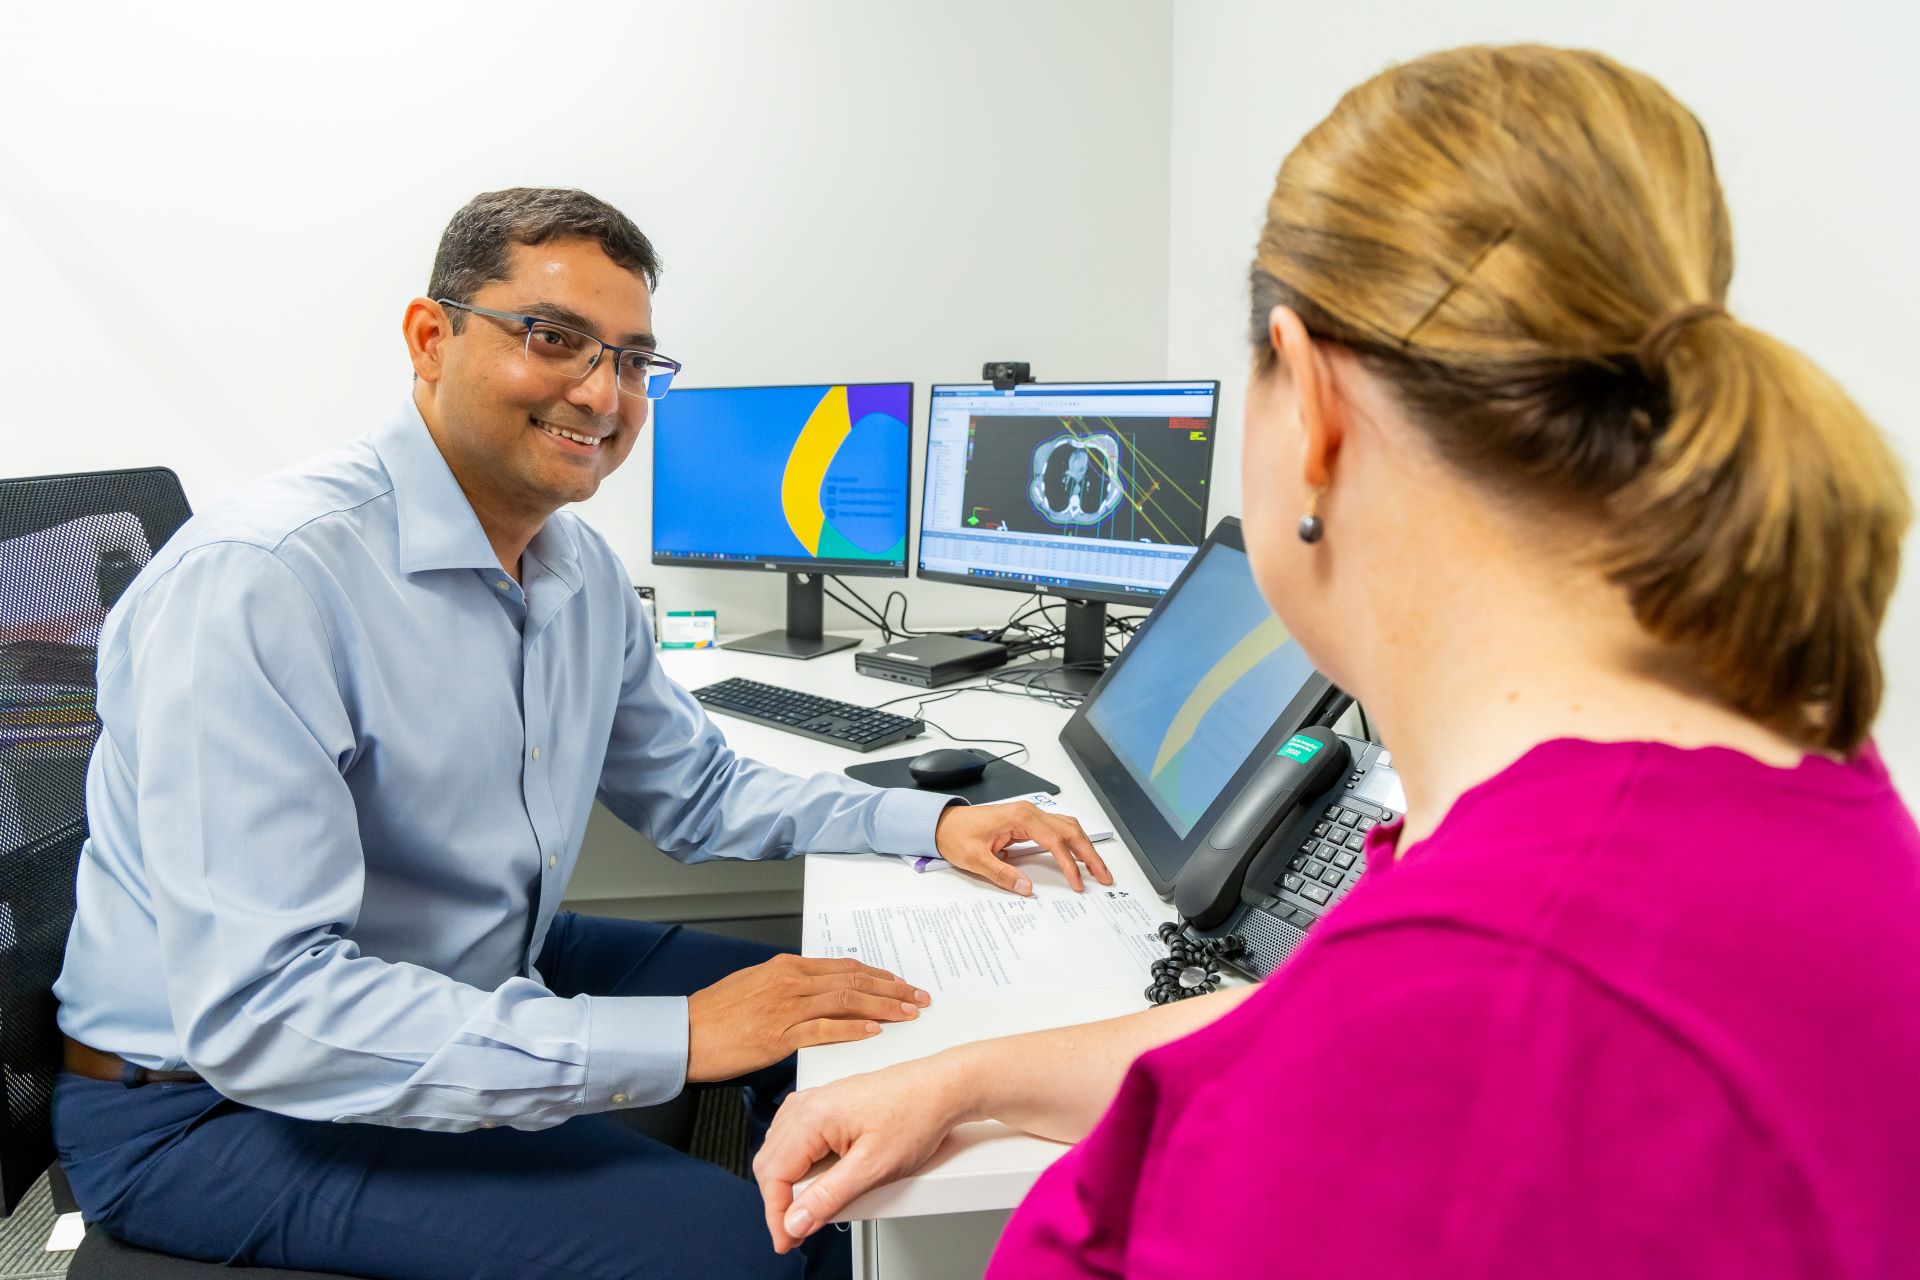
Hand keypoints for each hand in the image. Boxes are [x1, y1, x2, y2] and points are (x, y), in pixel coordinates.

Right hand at [685, 955, 930, 1082]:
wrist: (684, 1033)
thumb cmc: (715, 1014)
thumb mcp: (754, 987)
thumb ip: (787, 987)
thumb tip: (815, 993)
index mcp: (787, 967)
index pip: (845, 968)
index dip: (878, 976)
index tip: (901, 984)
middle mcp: (791, 981)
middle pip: (854, 981)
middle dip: (892, 989)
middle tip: (919, 997)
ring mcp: (787, 1007)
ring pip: (847, 1001)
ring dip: (883, 1007)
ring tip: (909, 1013)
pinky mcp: (779, 1034)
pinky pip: (825, 1028)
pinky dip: (853, 1029)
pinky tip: (874, 1032)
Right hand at [755, 1054, 971, 1252]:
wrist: (940, 1088)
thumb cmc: (916, 1116)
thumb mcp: (873, 1167)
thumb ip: (830, 1197)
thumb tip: (796, 1220)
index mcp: (813, 1117)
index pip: (774, 1174)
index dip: (777, 1214)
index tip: (787, 1240)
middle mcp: (808, 1104)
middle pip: (770, 1162)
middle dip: (779, 1201)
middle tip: (797, 1231)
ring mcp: (816, 1101)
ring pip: (779, 1149)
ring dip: (786, 1181)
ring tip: (808, 1208)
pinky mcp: (827, 1104)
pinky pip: (795, 1136)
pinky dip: (797, 1162)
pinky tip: (814, 1178)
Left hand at [934, 800, 1112, 895]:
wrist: (943, 823)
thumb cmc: (957, 836)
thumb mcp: (975, 859)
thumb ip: (1002, 874)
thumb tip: (1026, 888)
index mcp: (1020, 818)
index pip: (1055, 841)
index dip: (1069, 864)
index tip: (1077, 883)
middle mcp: (1029, 812)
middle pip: (1070, 830)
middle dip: (1089, 854)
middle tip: (1104, 876)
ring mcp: (1029, 815)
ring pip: (1068, 827)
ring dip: (1085, 846)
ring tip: (1097, 868)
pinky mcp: (1027, 822)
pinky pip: (1058, 829)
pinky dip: (1072, 842)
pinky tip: (1079, 856)